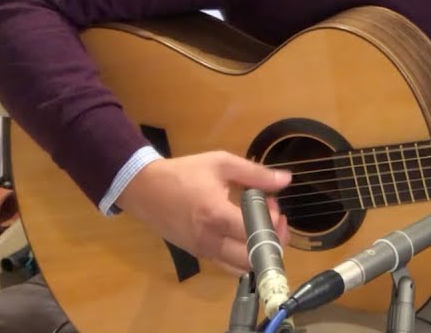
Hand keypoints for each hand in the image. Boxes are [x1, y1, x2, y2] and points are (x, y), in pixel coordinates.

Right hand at [114, 151, 291, 273]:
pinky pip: (228, 266)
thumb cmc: (183, 173)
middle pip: (253, 258)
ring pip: (242, 267)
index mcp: (216, 214)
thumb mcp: (221, 163)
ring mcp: (203, 251)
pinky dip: (244, 257)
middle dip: (272, 240)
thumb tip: (286, 180)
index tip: (273, 204)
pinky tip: (245, 236)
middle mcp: (210, 239)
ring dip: (259, 252)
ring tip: (261, 229)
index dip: (273, 222)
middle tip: (273, 220)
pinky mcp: (198, 256)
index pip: (255, 232)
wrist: (144, 189)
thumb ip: (256, 173)